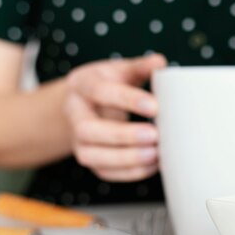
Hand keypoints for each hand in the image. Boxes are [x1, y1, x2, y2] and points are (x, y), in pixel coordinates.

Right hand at [64, 54, 167, 180]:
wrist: (88, 102)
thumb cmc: (111, 83)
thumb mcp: (122, 69)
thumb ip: (141, 66)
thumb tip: (160, 62)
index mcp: (83, 85)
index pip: (100, 92)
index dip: (127, 100)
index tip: (155, 107)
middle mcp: (74, 113)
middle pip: (87, 129)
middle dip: (122, 135)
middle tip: (154, 135)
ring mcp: (78, 139)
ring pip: (91, 156)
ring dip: (125, 159)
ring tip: (156, 154)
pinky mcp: (90, 158)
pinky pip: (104, 172)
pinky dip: (129, 172)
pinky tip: (153, 165)